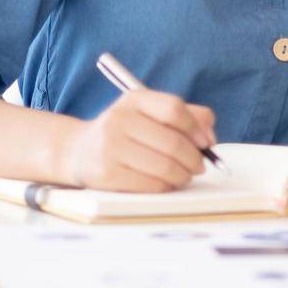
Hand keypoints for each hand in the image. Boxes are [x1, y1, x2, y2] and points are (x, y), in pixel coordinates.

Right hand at [60, 90, 217, 191]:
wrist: (78, 151)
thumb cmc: (126, 132)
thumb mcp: (150, 113)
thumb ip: (187, 116)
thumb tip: (210, 136)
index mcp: (134, 99)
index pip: (174, 109)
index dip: (196, 128)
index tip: (207, 143)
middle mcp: (119, 120)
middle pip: (173, 142)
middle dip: (194, 159)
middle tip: (199, 166)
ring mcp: (111, 148)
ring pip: (164, 167)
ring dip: (183, 176)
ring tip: (184, 176)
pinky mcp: (106, 175)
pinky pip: (150, 185)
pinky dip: (166, 187)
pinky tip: (166, 184)